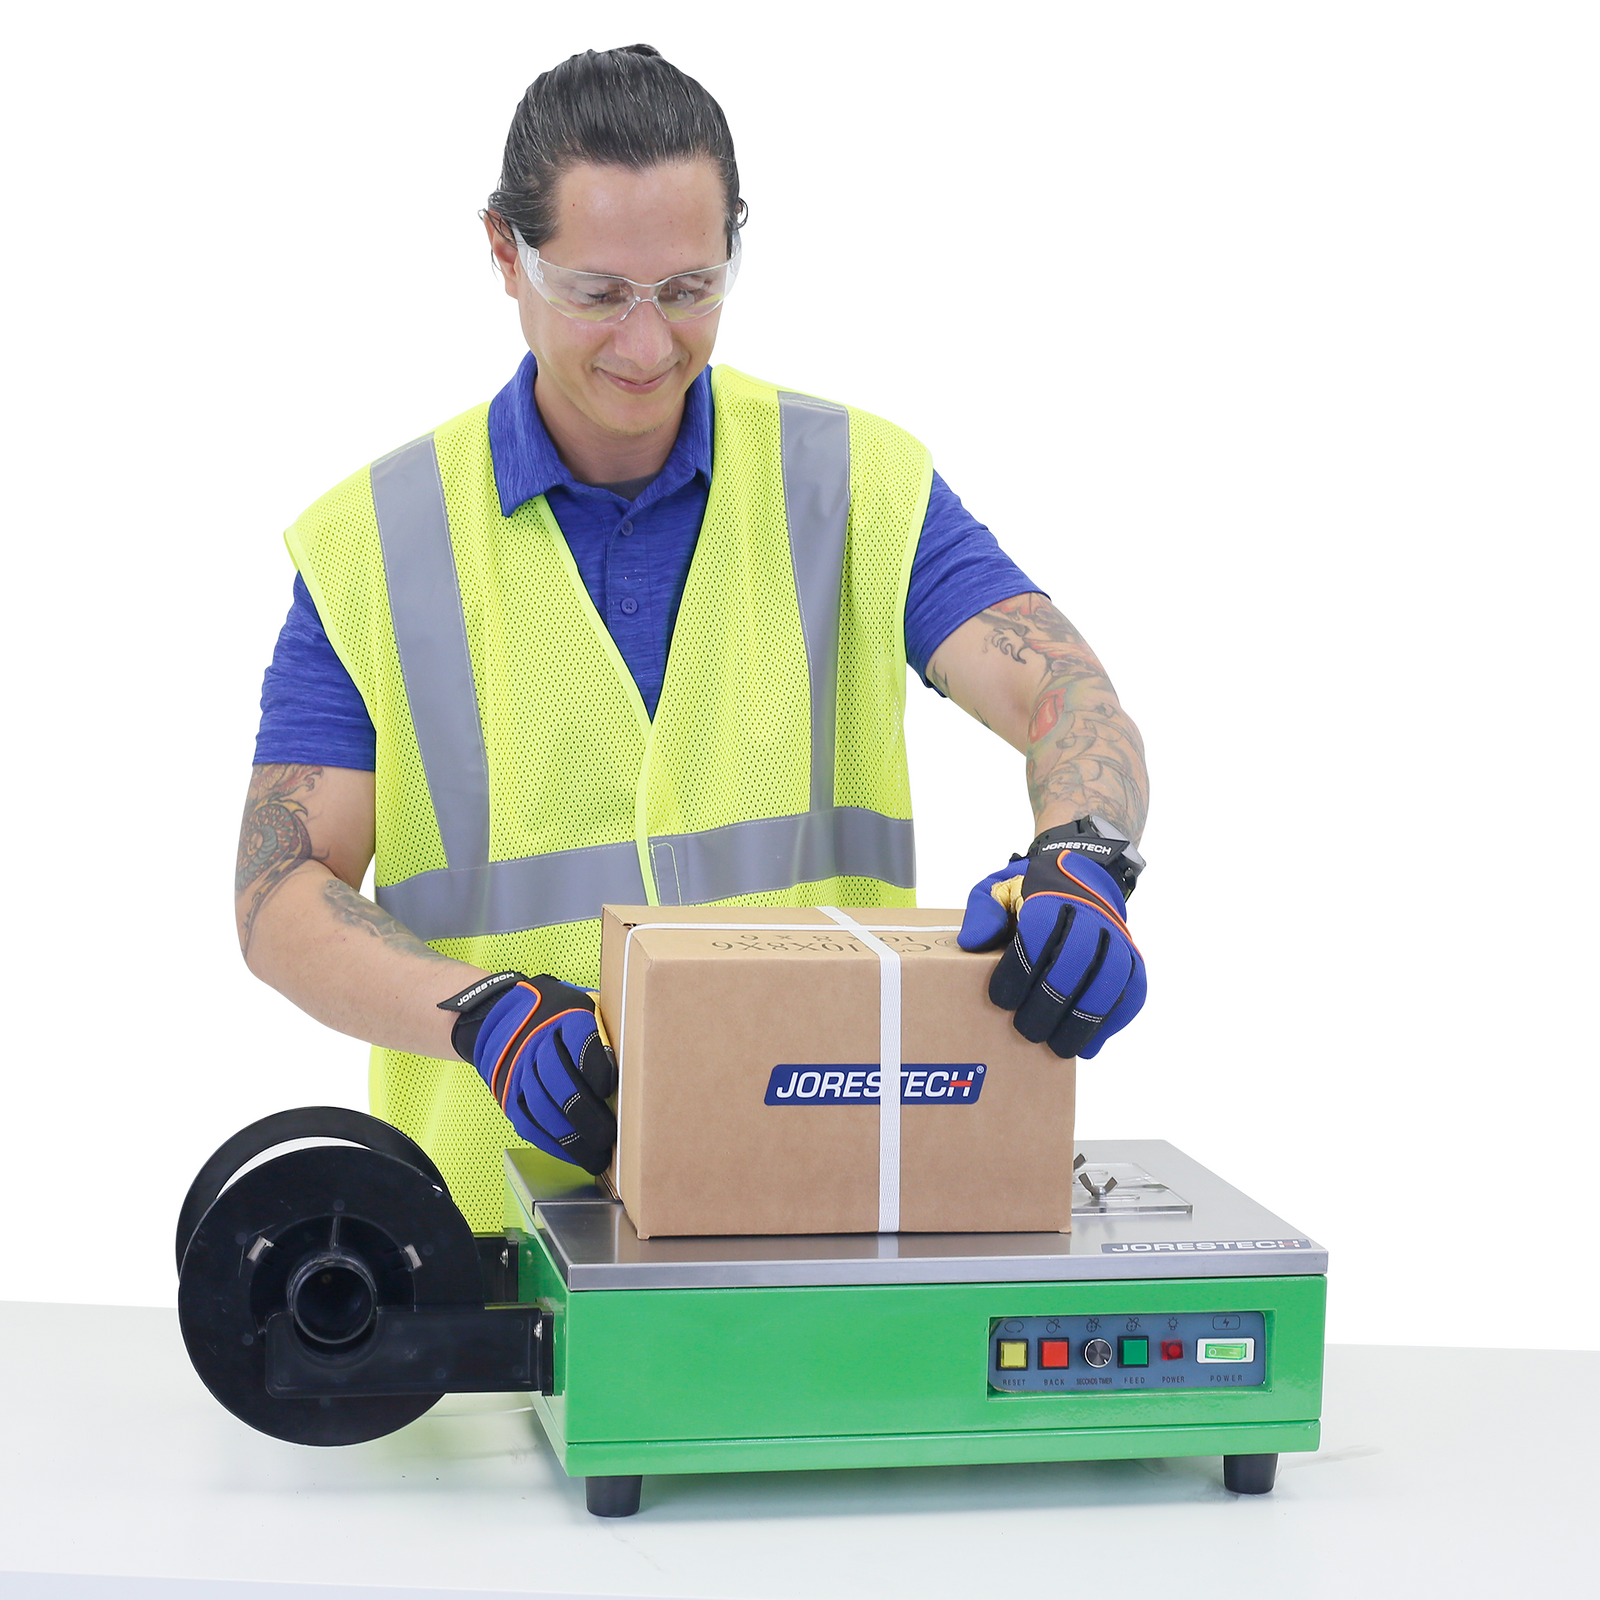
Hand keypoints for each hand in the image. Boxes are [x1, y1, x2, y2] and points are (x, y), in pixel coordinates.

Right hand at [439, 973, 617, 1172]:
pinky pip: (528, 1122)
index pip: (579, 1039)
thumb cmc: (565, 1018)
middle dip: (583, 1112)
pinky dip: (551, 1143)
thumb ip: (608, 1032)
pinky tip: (572, 1154)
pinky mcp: (509, 1095)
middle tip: (608, 1136)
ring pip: (541, 1107)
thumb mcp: (589, 1009)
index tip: (610, 1087)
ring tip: (596, 1157)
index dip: (594, 1064)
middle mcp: (538, 1043)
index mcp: (566, 1016)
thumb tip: (640, 1060)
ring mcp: (519, 1070)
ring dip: (569, 1137)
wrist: (509, 1018)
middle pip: (558, 1078)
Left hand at [958, 829, 1145, 1059]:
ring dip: (1087, 1018)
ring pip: (1112, 977)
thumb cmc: (1030, 893)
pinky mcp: (1132, 957)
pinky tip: (1091, 1043)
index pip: (1040, 931)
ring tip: (1062, 1048)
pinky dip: (1115, 1019)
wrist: (1078, 880)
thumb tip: (973, 942)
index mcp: (1050, 896)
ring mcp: (1116, 936)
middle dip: (1052, 1001)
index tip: (1001, 1000)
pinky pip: (1134, 989)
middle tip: (1028, 1031)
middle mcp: (1089, 914)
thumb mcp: (996, 890)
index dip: (1021, 969)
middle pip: (1077, 959)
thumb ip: (983, 912)